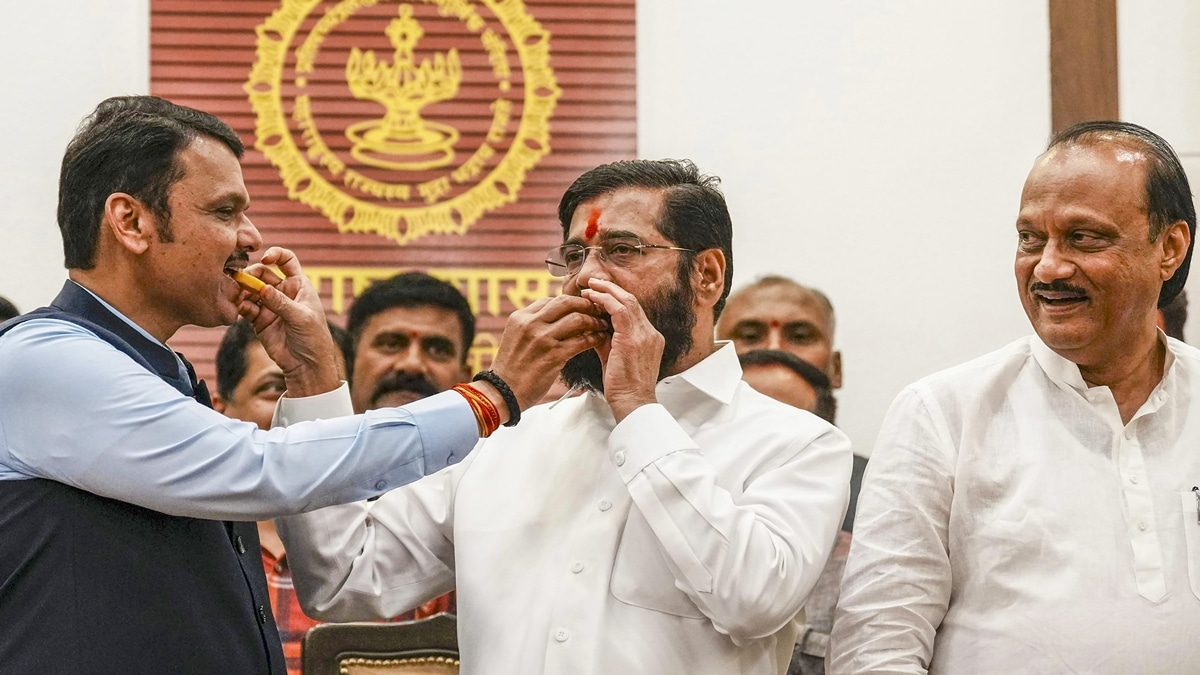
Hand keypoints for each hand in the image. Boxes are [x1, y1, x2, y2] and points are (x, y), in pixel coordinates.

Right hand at [237, 247, 340, 396]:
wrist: (306, 365)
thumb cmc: (313, 337)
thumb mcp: (301, 317)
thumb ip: (281, 303)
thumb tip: (263, 289)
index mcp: (299, 285)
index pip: (287, 260)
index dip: (276, 255)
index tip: (265, 258)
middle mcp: (282, 292)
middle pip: (262, 274)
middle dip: (252, 275)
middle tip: (241, 281)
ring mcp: (269, 305)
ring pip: (251, 290)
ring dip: (242, 290)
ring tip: (236, 295)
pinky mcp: (258, 320)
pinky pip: (245, 307)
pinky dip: (240, 305)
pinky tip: (239, 308)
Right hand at [488, 294, 608, 410]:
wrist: (503, 393)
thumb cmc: (512, 369)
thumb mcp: (516, 337)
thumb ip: (532, 325)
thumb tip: (555, 317)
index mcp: (520, 317)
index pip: (550, 299)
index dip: (570, 301)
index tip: (582, 307)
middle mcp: (530, 323)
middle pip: (565, 302)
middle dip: (585, 304)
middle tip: (597, 310)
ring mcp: (542, 338)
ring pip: (577, 319)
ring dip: (594, 321)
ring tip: (602, 325)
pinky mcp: (554, 355)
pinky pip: (582, 341)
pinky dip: (595, 338)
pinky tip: (600, 339)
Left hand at [581, 278, 662, 421]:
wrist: (633, 404)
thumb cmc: (623, 388)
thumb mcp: (615, 359)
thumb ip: (607, 341)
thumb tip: (592, 329)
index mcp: (650, 338)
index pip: (633, 311)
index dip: (616, 300)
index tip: (600, 295)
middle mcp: (650, 333)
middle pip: (632, 302)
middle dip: (612, 290)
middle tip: (594, 283)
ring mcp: (644, 335)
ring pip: (627, 301)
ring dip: (607, 291)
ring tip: (590, 286)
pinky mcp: (633, 339)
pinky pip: (619, 311)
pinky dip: (604, 301)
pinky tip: (592, 298)